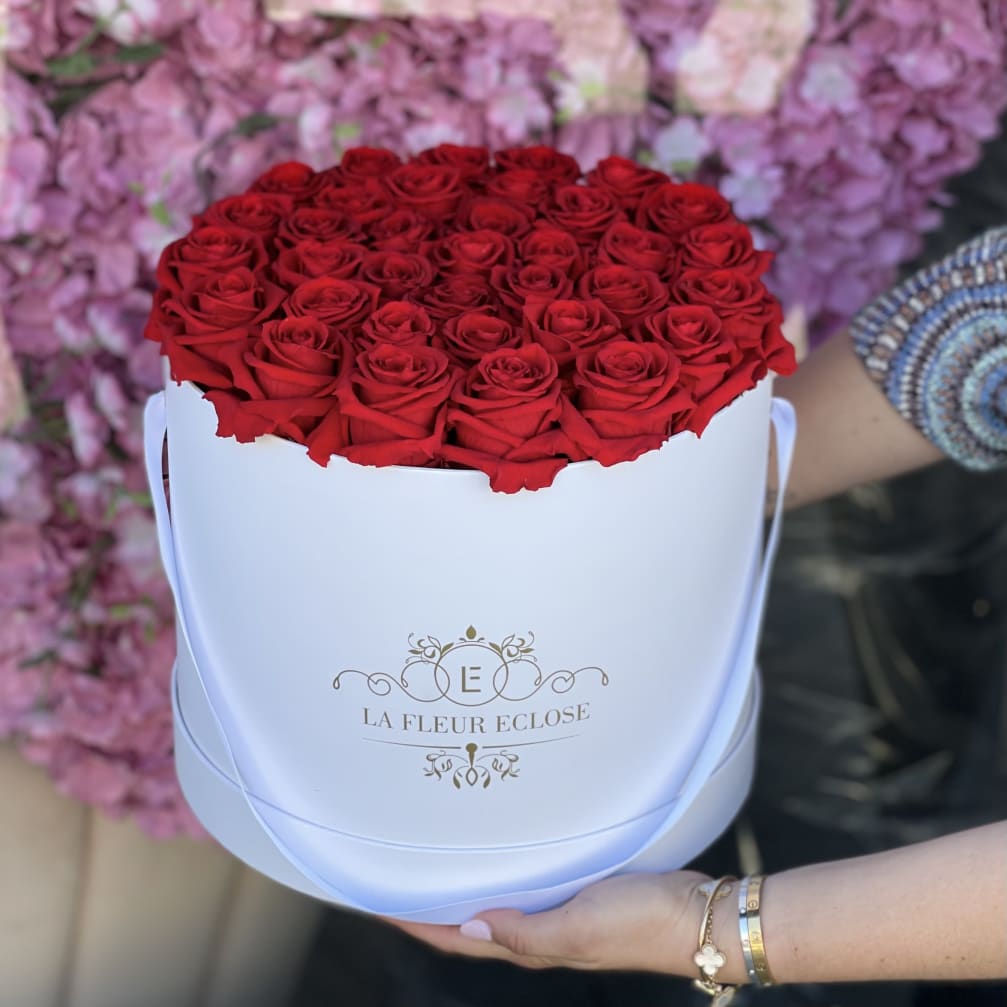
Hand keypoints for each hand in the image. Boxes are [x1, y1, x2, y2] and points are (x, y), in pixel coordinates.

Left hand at [387, 870, 709, 973]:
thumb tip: (467, 926)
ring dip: (459, 889)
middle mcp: (535, 933)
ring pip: (491, 903)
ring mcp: (555, 914)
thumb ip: (525, 932)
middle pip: (464, 923)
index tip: (374, 901)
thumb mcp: (580, 928)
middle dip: (426, 905)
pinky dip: (497, 875)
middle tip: (390, 874)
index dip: (413, 921)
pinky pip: (522, 886)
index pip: (454, 939)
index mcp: (529, 946)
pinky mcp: (575, 893)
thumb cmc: (643, 923)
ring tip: (430, 862)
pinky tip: (496, 854)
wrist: (698, 916)